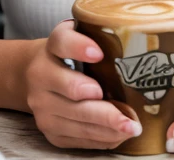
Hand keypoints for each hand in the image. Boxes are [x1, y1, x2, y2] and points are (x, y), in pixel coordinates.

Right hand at [24, 20, 141, 149]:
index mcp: (52, 45)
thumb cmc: (70, 54)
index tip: (99, 54)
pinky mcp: (48, 129)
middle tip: (128, 116)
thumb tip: (137, 44)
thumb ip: (99, 34)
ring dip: (107, 127)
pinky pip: (77, 138)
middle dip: (102, 106)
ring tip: (132, 128)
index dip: (79, 47)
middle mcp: (40, 75)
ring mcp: (42, 106)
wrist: (37, 73)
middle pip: (73, 91)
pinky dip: (100, 139)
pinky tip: (118, 135)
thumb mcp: (80, 35)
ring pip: (77, 120)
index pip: (62, 42)